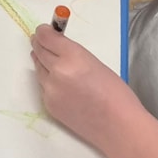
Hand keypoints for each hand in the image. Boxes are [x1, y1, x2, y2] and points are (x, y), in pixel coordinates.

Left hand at [30, 24, 143, 154]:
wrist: (118, 127)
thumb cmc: (116, 94)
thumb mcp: (95, 63)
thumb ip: (72, 54)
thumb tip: (55, 46)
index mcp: (72, 56)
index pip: (45, 37)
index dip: (43, 31)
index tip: (44, 30)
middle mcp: (57, 71)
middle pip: (38, 50)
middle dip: (39, 44)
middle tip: (41, 41)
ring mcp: (50, 89)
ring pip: (38, 69)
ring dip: (42, 63)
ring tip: (50, 61)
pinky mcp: (49, 105)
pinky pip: (43, 87)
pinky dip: (48, 82)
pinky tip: (60, 85)